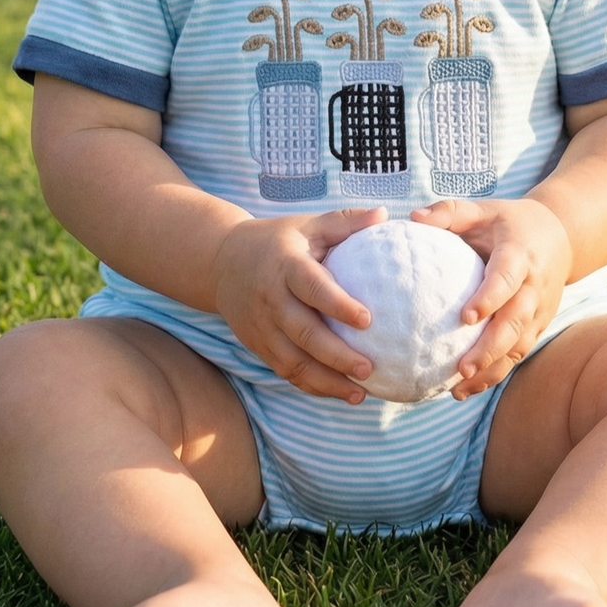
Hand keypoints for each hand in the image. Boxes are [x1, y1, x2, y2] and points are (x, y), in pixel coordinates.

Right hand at [212, 206, 385, 401]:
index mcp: (285, 265)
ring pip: (293, 361)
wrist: (221, 261)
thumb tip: (385, 214)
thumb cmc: (278, 241)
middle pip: (303, 333)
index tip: (368, 319)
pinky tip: (340, 392)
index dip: (337, 305)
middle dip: (336, 355)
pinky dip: (312, 386)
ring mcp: (261, 326)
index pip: (312, 287)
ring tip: (360, 392)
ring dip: (326, 381)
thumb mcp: (308, 225)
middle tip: (370, 368)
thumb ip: (345, 222)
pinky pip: (286, 371)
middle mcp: (270, 299)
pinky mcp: (258, 345)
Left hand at [409, 198, 572, 397]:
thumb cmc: (508, 222)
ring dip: (493, 369)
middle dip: (491, 348)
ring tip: (460, 387)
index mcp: (520, 254)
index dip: (490, 297)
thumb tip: (412, 218)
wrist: (560, 237)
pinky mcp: (538, 327)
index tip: (466, 317)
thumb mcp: (481, 209)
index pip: (507, 278)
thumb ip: (448, 213)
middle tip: (462, 368)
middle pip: (516, 322)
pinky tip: (467, 389)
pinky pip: (518, 354)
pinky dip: (496, 373)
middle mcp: (534, 286)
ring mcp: (539, 310)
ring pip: (519, 345)